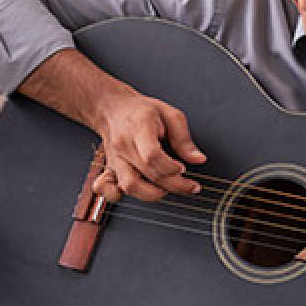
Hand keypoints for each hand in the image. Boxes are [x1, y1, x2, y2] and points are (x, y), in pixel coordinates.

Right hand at [91, 91, 206, 202]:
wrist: (113, 109)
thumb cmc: (142, 111)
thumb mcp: (170, 115)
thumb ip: (184, 139)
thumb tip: (198, 159)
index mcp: (138, 127)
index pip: (152, 155)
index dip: (171, 167)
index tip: (183, 168)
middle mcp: (123, 145)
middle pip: (147, 173)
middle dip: (174, 184)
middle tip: (190, 186)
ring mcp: (114, 158)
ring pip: (129, 186)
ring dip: (152, 194)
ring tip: (167, 190)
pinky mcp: (110, 168)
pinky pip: (107, 189)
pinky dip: (119, 196)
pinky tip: (139, 192)